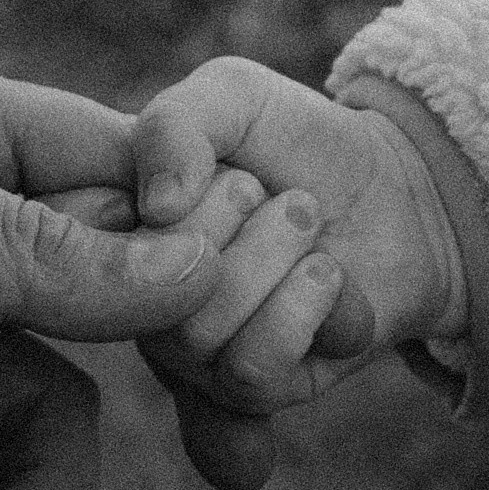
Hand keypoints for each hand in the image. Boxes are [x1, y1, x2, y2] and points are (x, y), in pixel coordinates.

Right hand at [132, 58, 466, 489]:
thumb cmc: (297, 140)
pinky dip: (304, 307)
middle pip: (146, 287)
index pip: (92, 237)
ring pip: (198, 335)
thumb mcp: (233, 97)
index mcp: (115, 234)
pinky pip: (253, 373)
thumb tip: (157, 207)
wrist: (396, 187)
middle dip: (233, 215)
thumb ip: (177, 123)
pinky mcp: (259, 392)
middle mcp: (140, 305)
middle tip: (278, 192)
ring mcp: (196, 358)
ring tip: (308, 222)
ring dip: (273, 257)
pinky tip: (329, 275)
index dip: (173, 190)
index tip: (226, 163)